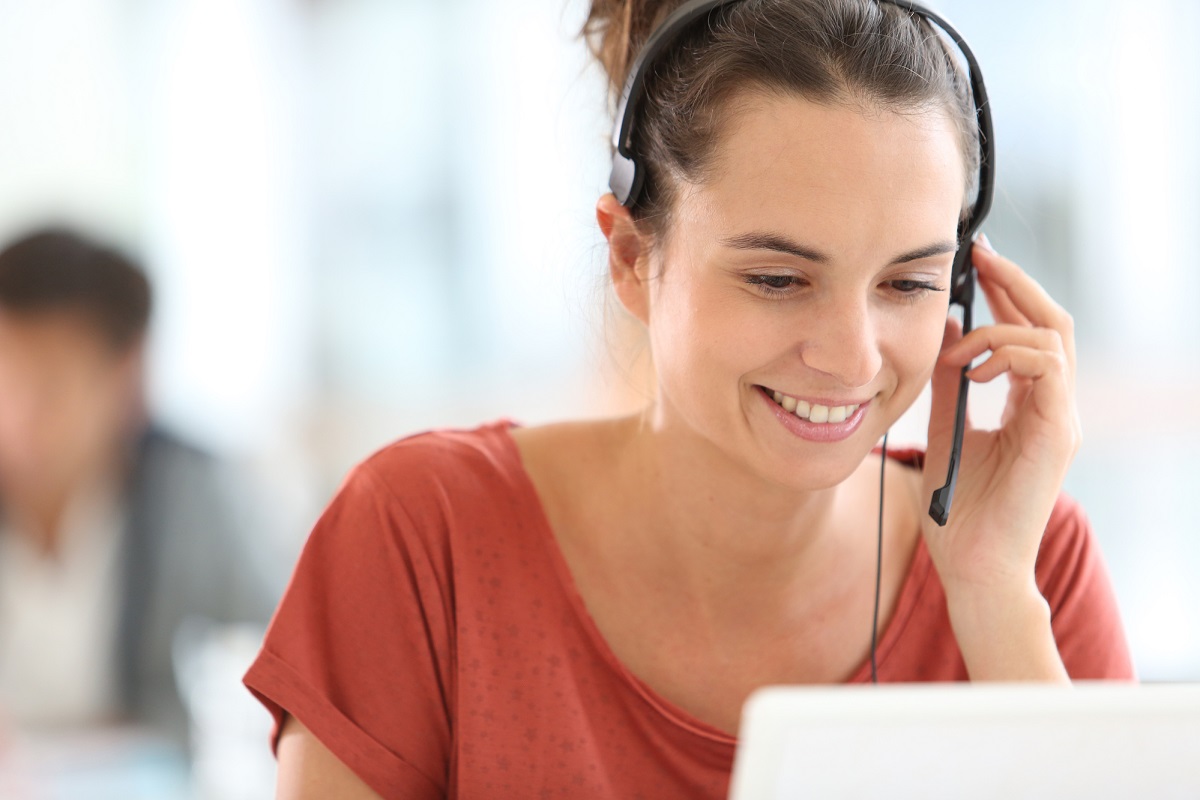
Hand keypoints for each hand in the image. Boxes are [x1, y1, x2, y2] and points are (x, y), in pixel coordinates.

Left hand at [922, 236, 1080, 599]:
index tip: (974, 262)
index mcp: (1028, 406)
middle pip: (1050, 324)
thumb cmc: (959, 511)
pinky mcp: (1057, 434)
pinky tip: (974, 370)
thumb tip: (946, 331)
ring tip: (962, 346)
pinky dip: (1009, 355)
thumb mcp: (943, 431)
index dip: (1005, 293)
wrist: (974, 566)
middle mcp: (1052, 408)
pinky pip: (1047, 369)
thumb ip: (947, 384)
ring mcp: (1060, 420)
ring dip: (1002, 326)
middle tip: (978, 255)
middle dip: (1014, 284)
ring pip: (1052, 339)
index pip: (1027, 333)